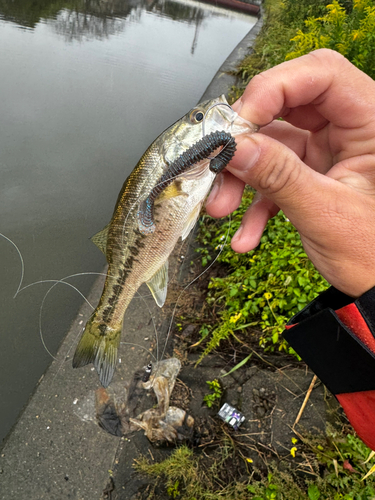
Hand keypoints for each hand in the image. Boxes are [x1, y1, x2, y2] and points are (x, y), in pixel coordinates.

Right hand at [206, 49, 374, 297]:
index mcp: (372, 122)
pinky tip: (246, 235)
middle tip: (220, 164)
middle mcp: (350, 129)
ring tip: (222, 208)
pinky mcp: (312, 174)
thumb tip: (234, 147)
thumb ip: (279, 177)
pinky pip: (275, 175)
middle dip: (247, 139)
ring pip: (273, 144)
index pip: (320, 74)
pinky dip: (256, 203)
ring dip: (242, 177)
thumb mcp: (326, 213)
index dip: (272, 90)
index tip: (237, 126)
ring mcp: (329, 151)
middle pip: (286, 107)